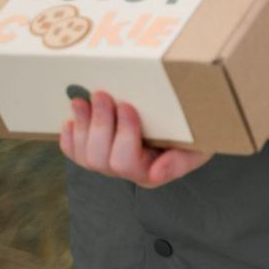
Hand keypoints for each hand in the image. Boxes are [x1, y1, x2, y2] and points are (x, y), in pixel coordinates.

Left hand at [59, 90, 212, 187]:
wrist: (194, 124)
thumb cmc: (198, 132)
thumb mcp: (199, 146)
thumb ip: (180, 161)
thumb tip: (155, 173)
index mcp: (152, 172)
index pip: (125, 162)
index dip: (123, 134)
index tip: (128, 106)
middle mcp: (129, 172)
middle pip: (100, 158)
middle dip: (99, 124)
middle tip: (102, 94)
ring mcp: (110, 164)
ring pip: (84, 156)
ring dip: (82, 125)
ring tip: (82, 100)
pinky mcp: (98, 152)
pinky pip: (75, 154)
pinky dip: (69, 137)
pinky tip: (71, 121)